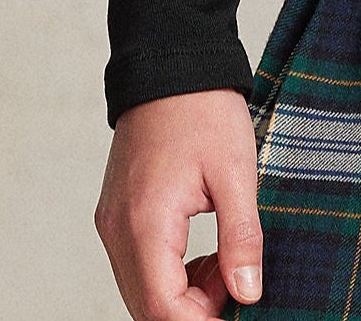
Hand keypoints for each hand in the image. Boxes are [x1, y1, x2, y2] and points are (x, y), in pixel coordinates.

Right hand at [94, 89, 264, 318]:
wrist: (172, 63)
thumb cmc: (204, 109)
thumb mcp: (236, 171)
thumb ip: (241, 237)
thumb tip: (248, 293)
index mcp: (146, 221)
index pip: (162, 308)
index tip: (239, 311)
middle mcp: (117, 229)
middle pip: (147, 307)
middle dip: (194, 311)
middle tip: (237, 282)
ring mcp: (112, 222)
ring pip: (141, 290)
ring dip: (183, 295)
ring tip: (224, 261)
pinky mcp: (116, 214)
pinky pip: (138, 266)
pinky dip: (170, 274)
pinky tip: (203, 251)